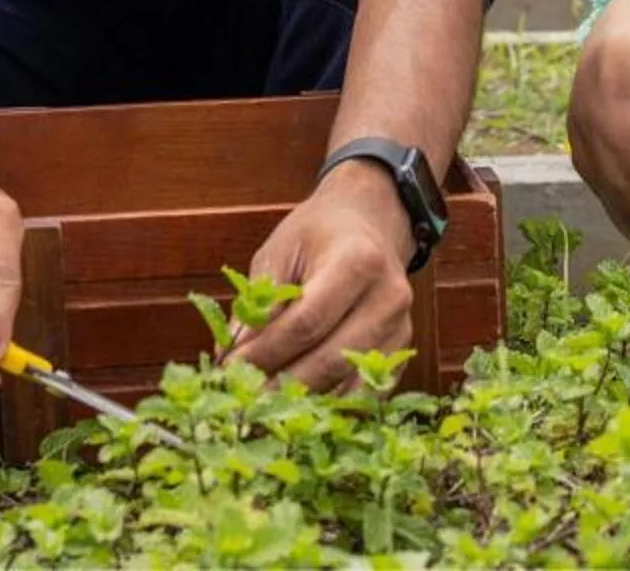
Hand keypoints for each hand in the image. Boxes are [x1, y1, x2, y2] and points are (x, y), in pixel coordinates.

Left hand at [227, 164, 416, 393]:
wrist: (371, 221)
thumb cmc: (318, 234)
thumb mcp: (281, 250)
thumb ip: (258, 301)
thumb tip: (228, 356)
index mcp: (357, 261)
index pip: (307, 321)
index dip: (266, 351)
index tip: (230, 368)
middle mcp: (388, 297)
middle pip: (331, 359)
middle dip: (281, 384)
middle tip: (242, 398)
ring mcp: (401, 327)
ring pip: (350, 383)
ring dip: (304, 402)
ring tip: (264, 407)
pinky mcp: (401, 350)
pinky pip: (366, 392)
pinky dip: (331, 404)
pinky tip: (298, 408)